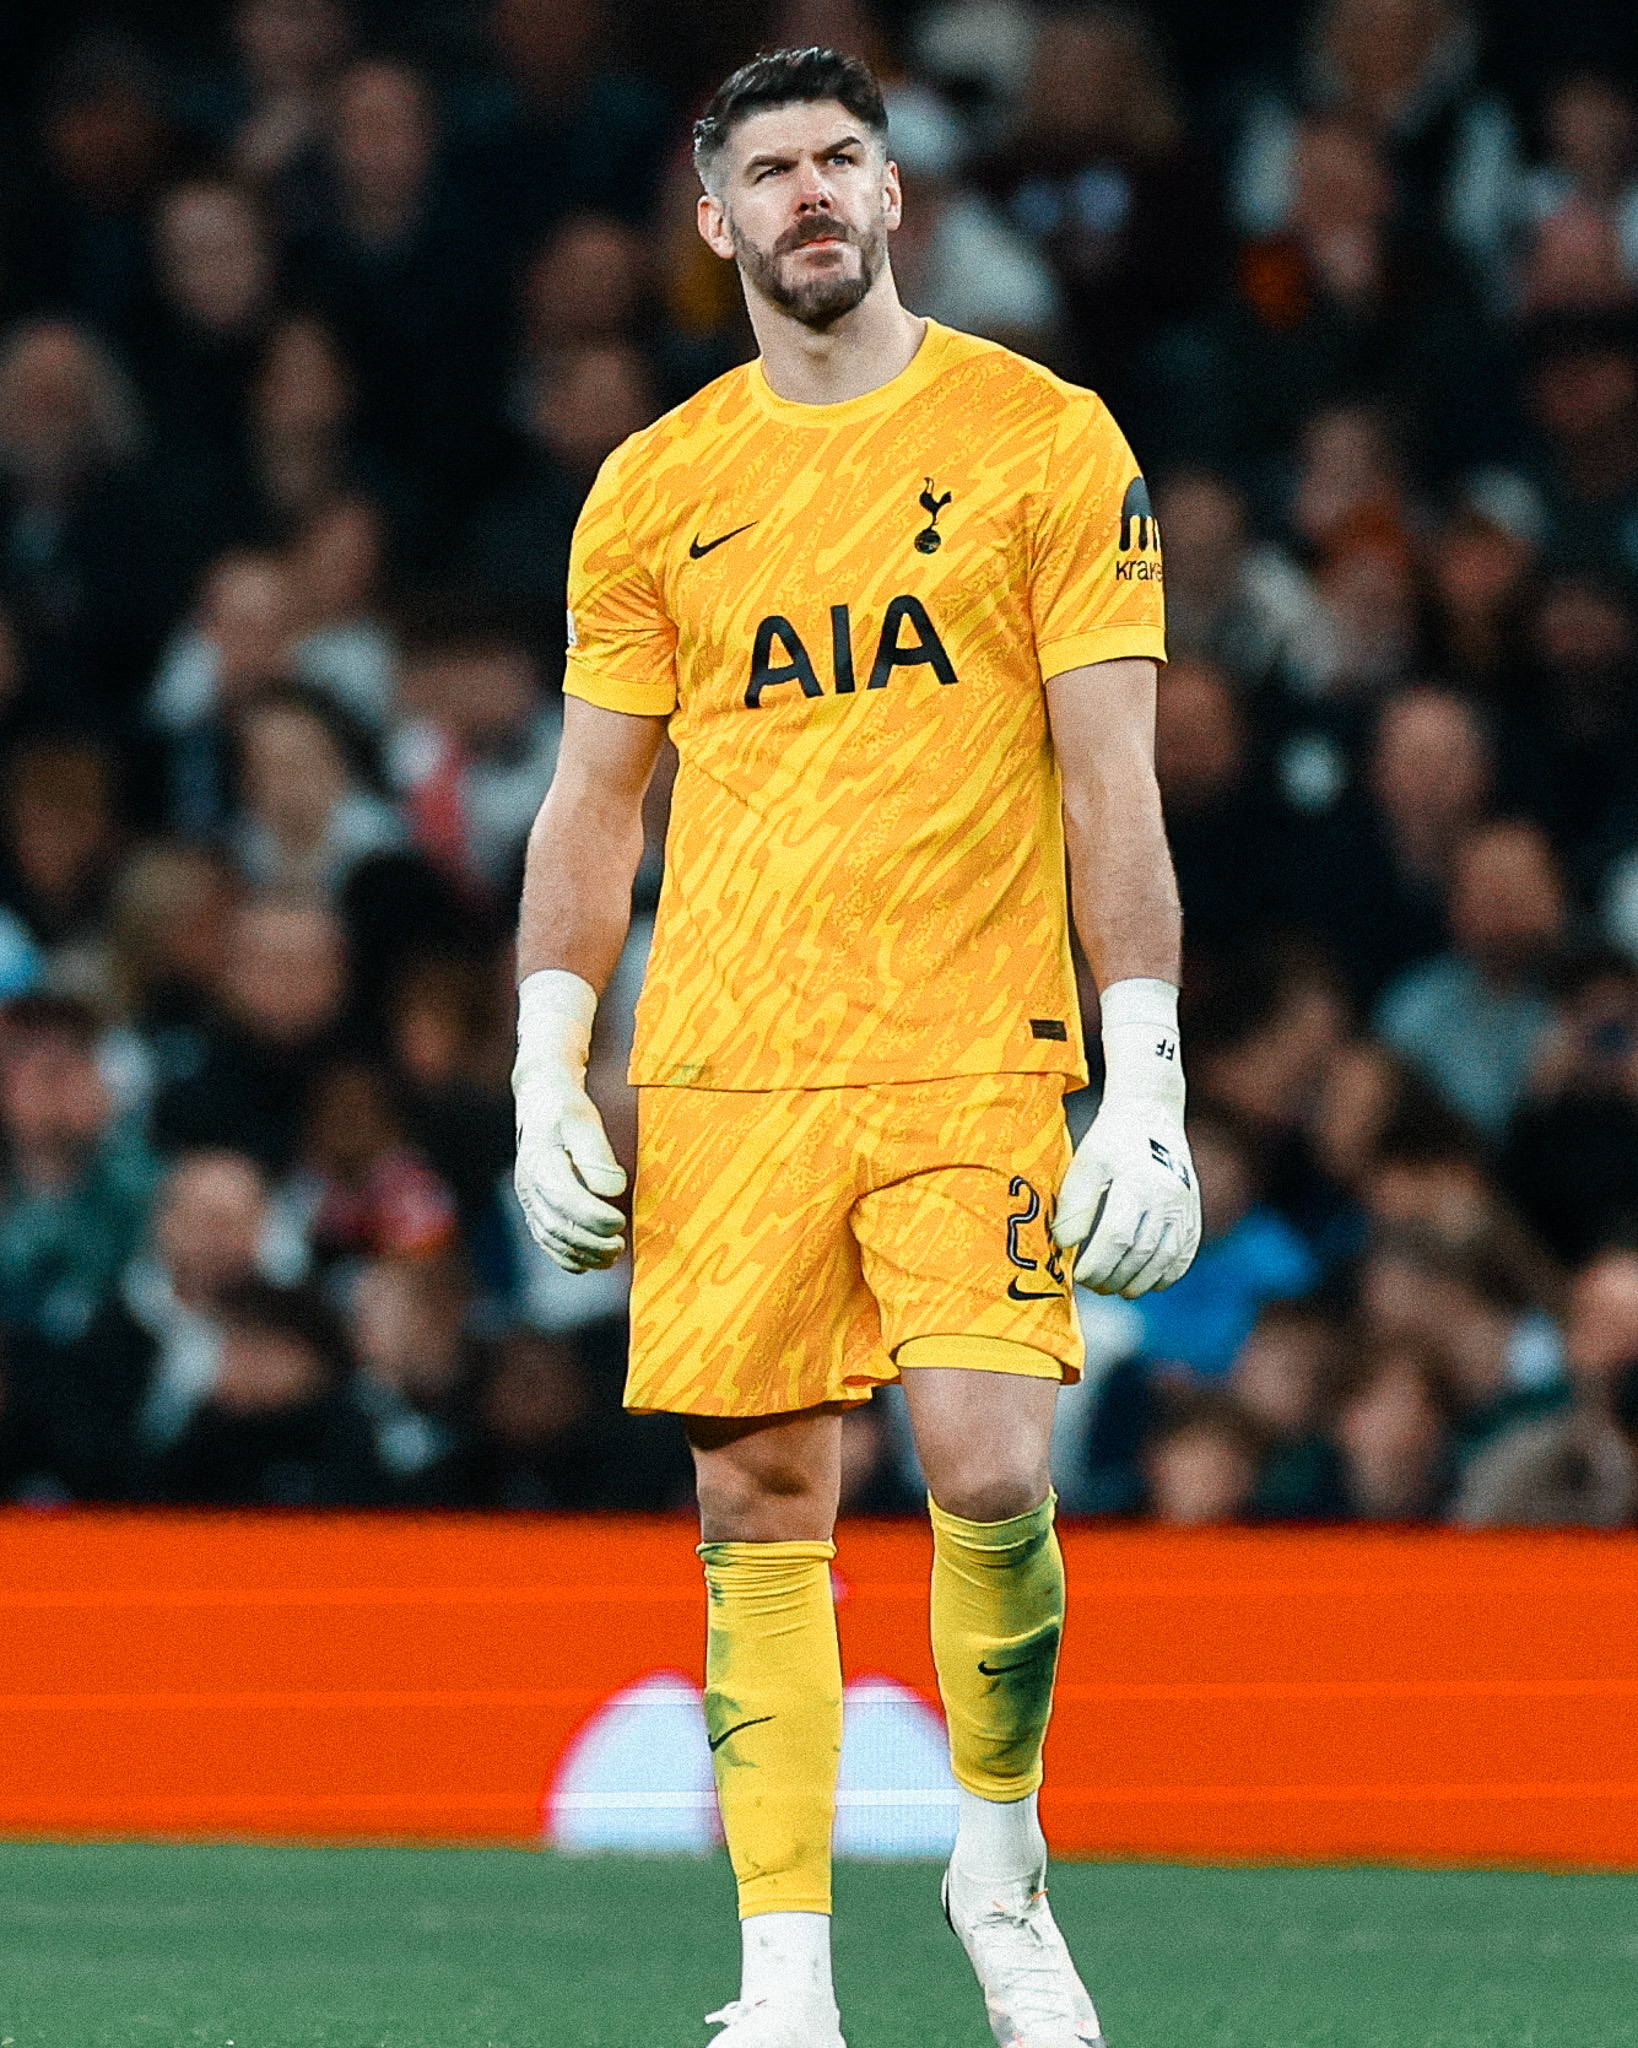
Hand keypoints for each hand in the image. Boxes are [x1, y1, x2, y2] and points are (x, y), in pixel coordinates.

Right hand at [513, 971, 627, 1272]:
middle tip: (620, 1246)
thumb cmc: (565, 1107)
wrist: (540, 1098)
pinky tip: (585, 1264)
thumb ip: (595, 1152)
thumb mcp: (582, 1118)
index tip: (619, 1221)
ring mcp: (529, 1197)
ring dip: (580, 1252)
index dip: (593, 1216)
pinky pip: (544, 1237)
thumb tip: (612, 1188)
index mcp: (541, 1162)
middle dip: (590, 1241)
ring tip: (610, 1257)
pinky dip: (564, 1255)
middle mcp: (529, 1184)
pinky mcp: (535, 1204)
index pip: (565, 1199)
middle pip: (557, 1224)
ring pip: (550, 1236)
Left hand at [1052, 977, 1200, 1297]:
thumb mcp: (1086, 1163)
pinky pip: (1185, 1255)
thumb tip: (1065, 1246)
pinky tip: (1147, 1283)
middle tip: (1092, 1285)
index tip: (1078, 1275)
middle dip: (1113, 1277)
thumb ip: (1075, 1204)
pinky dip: (1166, 1276)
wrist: (1151, 1114)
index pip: (1117, 1236)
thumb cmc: (1111, 1140)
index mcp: (1136, 1182)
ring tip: (1114, 1288)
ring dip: (1138, 1282)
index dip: (1097, 1263)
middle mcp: (1166, 1197)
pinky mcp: (1193, 1213)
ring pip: (1164, 1259)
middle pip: (1140, 1253)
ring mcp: (1184, 1207)